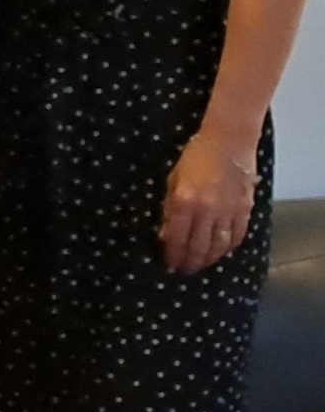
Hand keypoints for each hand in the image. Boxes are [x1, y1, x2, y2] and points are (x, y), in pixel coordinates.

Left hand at [162, 124, 258, 275]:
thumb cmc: (195, 156)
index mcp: (185, 202)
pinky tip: (221, 252)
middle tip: (184, 270)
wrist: (228, 141)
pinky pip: (237, 235)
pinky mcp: (245, 208)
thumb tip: (166, 236)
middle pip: (198, 247)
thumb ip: (170, 209)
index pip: (177, 239)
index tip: (170, 264)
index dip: (173, 255)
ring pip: (219, 245)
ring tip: (201, 265)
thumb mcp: (172, 180)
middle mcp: (207, 210)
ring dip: (209, 259)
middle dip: (190, 262)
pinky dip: (228, 247)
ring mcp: (228, 211)